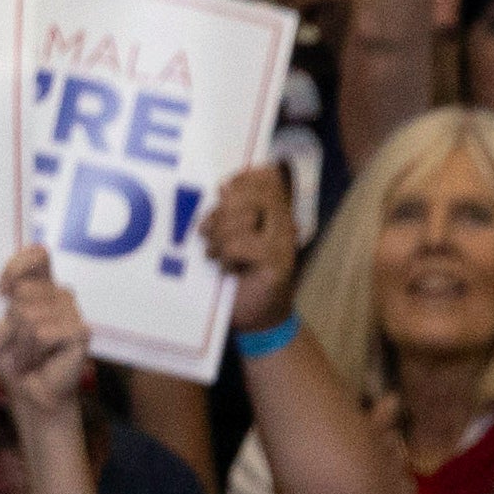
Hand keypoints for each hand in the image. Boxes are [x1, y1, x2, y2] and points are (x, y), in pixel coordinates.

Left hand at [0, 246, 93, 418]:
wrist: (32, 392)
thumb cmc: (14, 359)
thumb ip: (0, 313)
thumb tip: (13, 308)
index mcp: (41, 287)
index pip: (37, 255)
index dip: (16, 268)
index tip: (0, 292)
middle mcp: (60, 295)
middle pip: (22, 292)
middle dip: (10, 322)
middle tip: (18, 342)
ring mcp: (73, 312)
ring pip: (29, 316)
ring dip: (19, 343)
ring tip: (28, 354)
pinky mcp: (81, 332)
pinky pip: (42, 334)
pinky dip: (31, 351)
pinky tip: (39, 360)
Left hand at [202, 160, 303, 333]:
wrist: (257, 316)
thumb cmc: (239, 274)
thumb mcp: (229, 237)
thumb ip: (229, 211)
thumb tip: (225, 185)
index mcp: (274, 212)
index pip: (263, 177)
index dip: (238, 182)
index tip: (222, 195)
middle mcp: (284, 222)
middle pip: (248, 194)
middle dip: (220, 213)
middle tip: (209, 234)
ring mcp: (283, 241)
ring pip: (240, 219)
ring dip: (218, 237)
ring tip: (216, 254)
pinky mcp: (277, 262)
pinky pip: (239, 245)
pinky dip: (225, 256)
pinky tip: (227, 268)